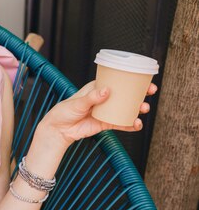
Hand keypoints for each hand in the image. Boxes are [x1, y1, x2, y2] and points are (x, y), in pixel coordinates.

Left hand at [37, 81, 157, 149]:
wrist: (58, 130)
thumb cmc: (64, 111)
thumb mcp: (77, 103)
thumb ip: (91, 98)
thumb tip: (106, 91)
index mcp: (97, 88)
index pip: (116, 81)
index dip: (130, 79)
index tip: (143, 79)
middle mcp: (104, 98)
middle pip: (125, 94)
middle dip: (139, 93)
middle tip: (149, 93)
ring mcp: (106, 111)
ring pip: (126, 109)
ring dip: (137, 109)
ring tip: (143, 110)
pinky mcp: (106, 123)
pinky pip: (121, 123)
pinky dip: (130, 124)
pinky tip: (137, 124)